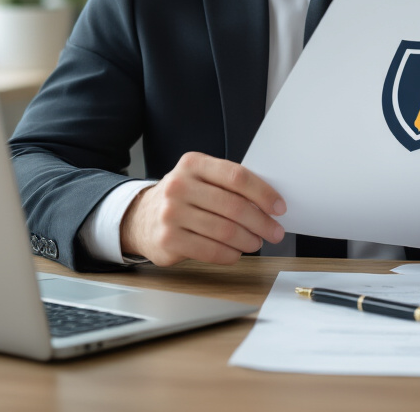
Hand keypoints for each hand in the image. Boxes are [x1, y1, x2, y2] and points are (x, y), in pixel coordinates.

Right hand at [119, 151, 285, 266]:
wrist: (141, 217)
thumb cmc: (183, 198)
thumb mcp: (199, 178)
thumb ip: (228, 184)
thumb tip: (269, 202)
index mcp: (192, 164)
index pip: (236, 176)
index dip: (263, 193)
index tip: (279, 207)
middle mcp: (179, 186)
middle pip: (233, 206)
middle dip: (262, 222)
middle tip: (275, 231)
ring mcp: (171, 214)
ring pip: (225, 231)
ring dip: (248, 240)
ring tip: (256, 242)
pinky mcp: (168, 241)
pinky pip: (210, 251)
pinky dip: (230, 254)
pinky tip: (236, 252)